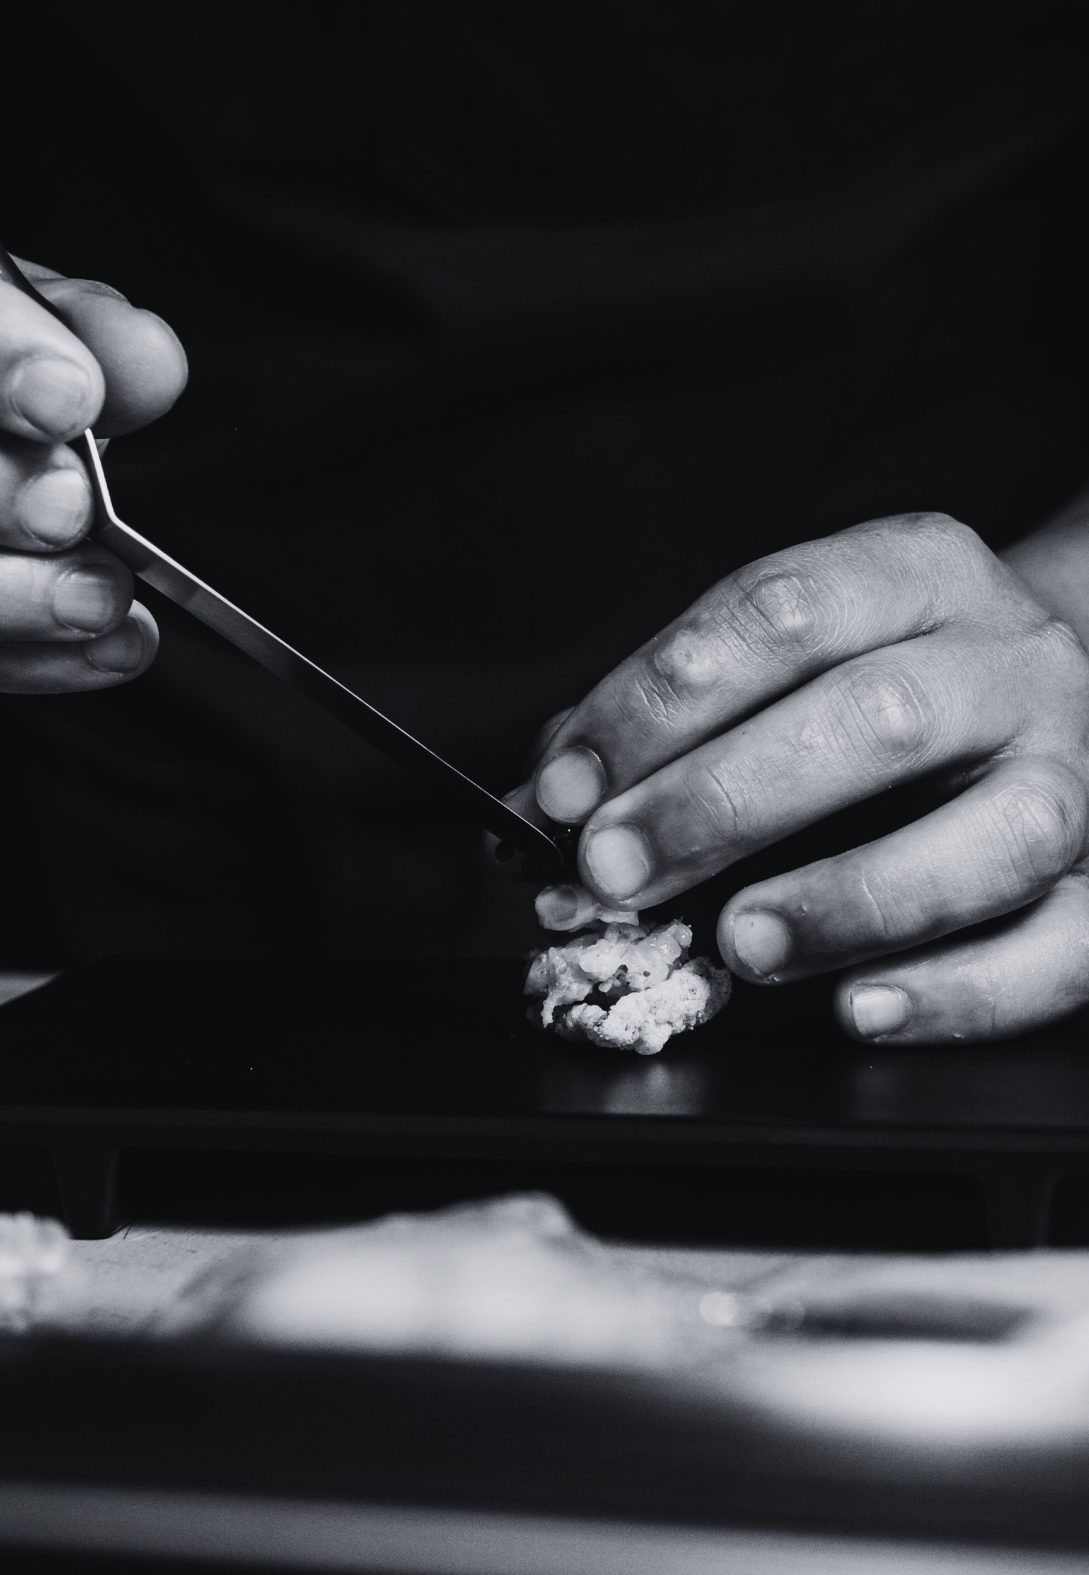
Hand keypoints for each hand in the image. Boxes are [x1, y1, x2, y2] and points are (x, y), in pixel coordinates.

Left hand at [506, 513, 1088, 1045]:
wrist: (1060, 685)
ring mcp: (1076, 771)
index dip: (660, 701)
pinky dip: (959, 991)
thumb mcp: (784, 657)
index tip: (572, 785)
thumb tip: (543, 806)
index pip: (781, 611)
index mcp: (916, 572)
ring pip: (995, 835)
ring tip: (739, 943)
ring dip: (850, 896)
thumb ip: (666, 721)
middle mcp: (1010, 661)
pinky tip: (860, 1007)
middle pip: (875, 717)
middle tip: (617, 871)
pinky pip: (1062, 947)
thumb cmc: (881, 682)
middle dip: (723, 800)